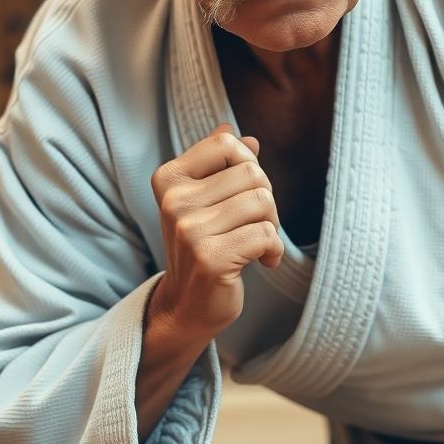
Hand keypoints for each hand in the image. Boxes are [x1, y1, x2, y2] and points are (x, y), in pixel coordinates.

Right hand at [148, 122, 283, 340]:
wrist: (187, 305)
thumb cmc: (203, 245)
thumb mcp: (205, 200)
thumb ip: (222, 166)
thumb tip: (247, 137)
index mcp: (169, 179)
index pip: (225, 145)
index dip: (248, 164)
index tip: (244, 191)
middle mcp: (174, 202)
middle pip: (251, 173)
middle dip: (265, 198)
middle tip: (255, 223)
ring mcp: (189, 231)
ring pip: (262, 201)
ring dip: (271, 225)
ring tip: (257, 242)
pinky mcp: (210, 259)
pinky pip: (266, 234)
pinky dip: (273, 250)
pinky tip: (262, 261)